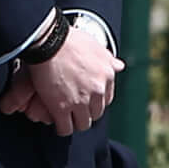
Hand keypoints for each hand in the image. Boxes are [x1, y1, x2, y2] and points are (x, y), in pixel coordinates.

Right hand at [0, 19, 121, 134]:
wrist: (49, 41)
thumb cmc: (68, 39)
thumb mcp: (95, 45)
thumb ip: (108, 58)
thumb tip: (119, 66)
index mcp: (106, 75)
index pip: (107, 98)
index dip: (97, 101)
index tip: (89, 101)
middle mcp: (97, 90)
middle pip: (96, 113)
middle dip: (87, 113)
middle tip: (77, 110)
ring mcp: (80, 101)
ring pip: (82, 123)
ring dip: (76, 122)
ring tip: (68, 119)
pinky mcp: (61, 108)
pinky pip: (65, 128)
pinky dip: (62, 128)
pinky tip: (58, 124)